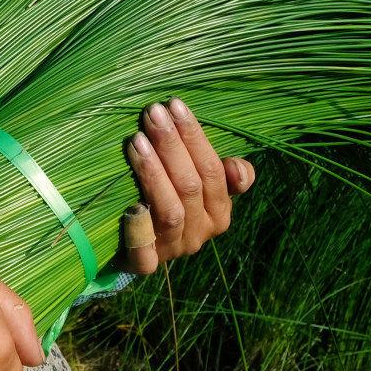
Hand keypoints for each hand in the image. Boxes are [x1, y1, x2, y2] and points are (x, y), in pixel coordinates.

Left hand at [122, 98, 255, 275]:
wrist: (133, 247)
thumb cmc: (169, 198)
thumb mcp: (196, 182)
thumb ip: (220, 171)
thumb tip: (240, 169)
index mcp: (219, 211)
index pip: (213, 171)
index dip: (194, 137)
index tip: (175, 105)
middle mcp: (201, 232)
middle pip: (190, 186)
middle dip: (171, 145)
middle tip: (152, 113)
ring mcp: (174, 249)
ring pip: (171, 211)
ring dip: (154, 173)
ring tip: (136, 141)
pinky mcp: (145, 265)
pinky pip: (144, 252)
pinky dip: (139, 229)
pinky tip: (130, 205)